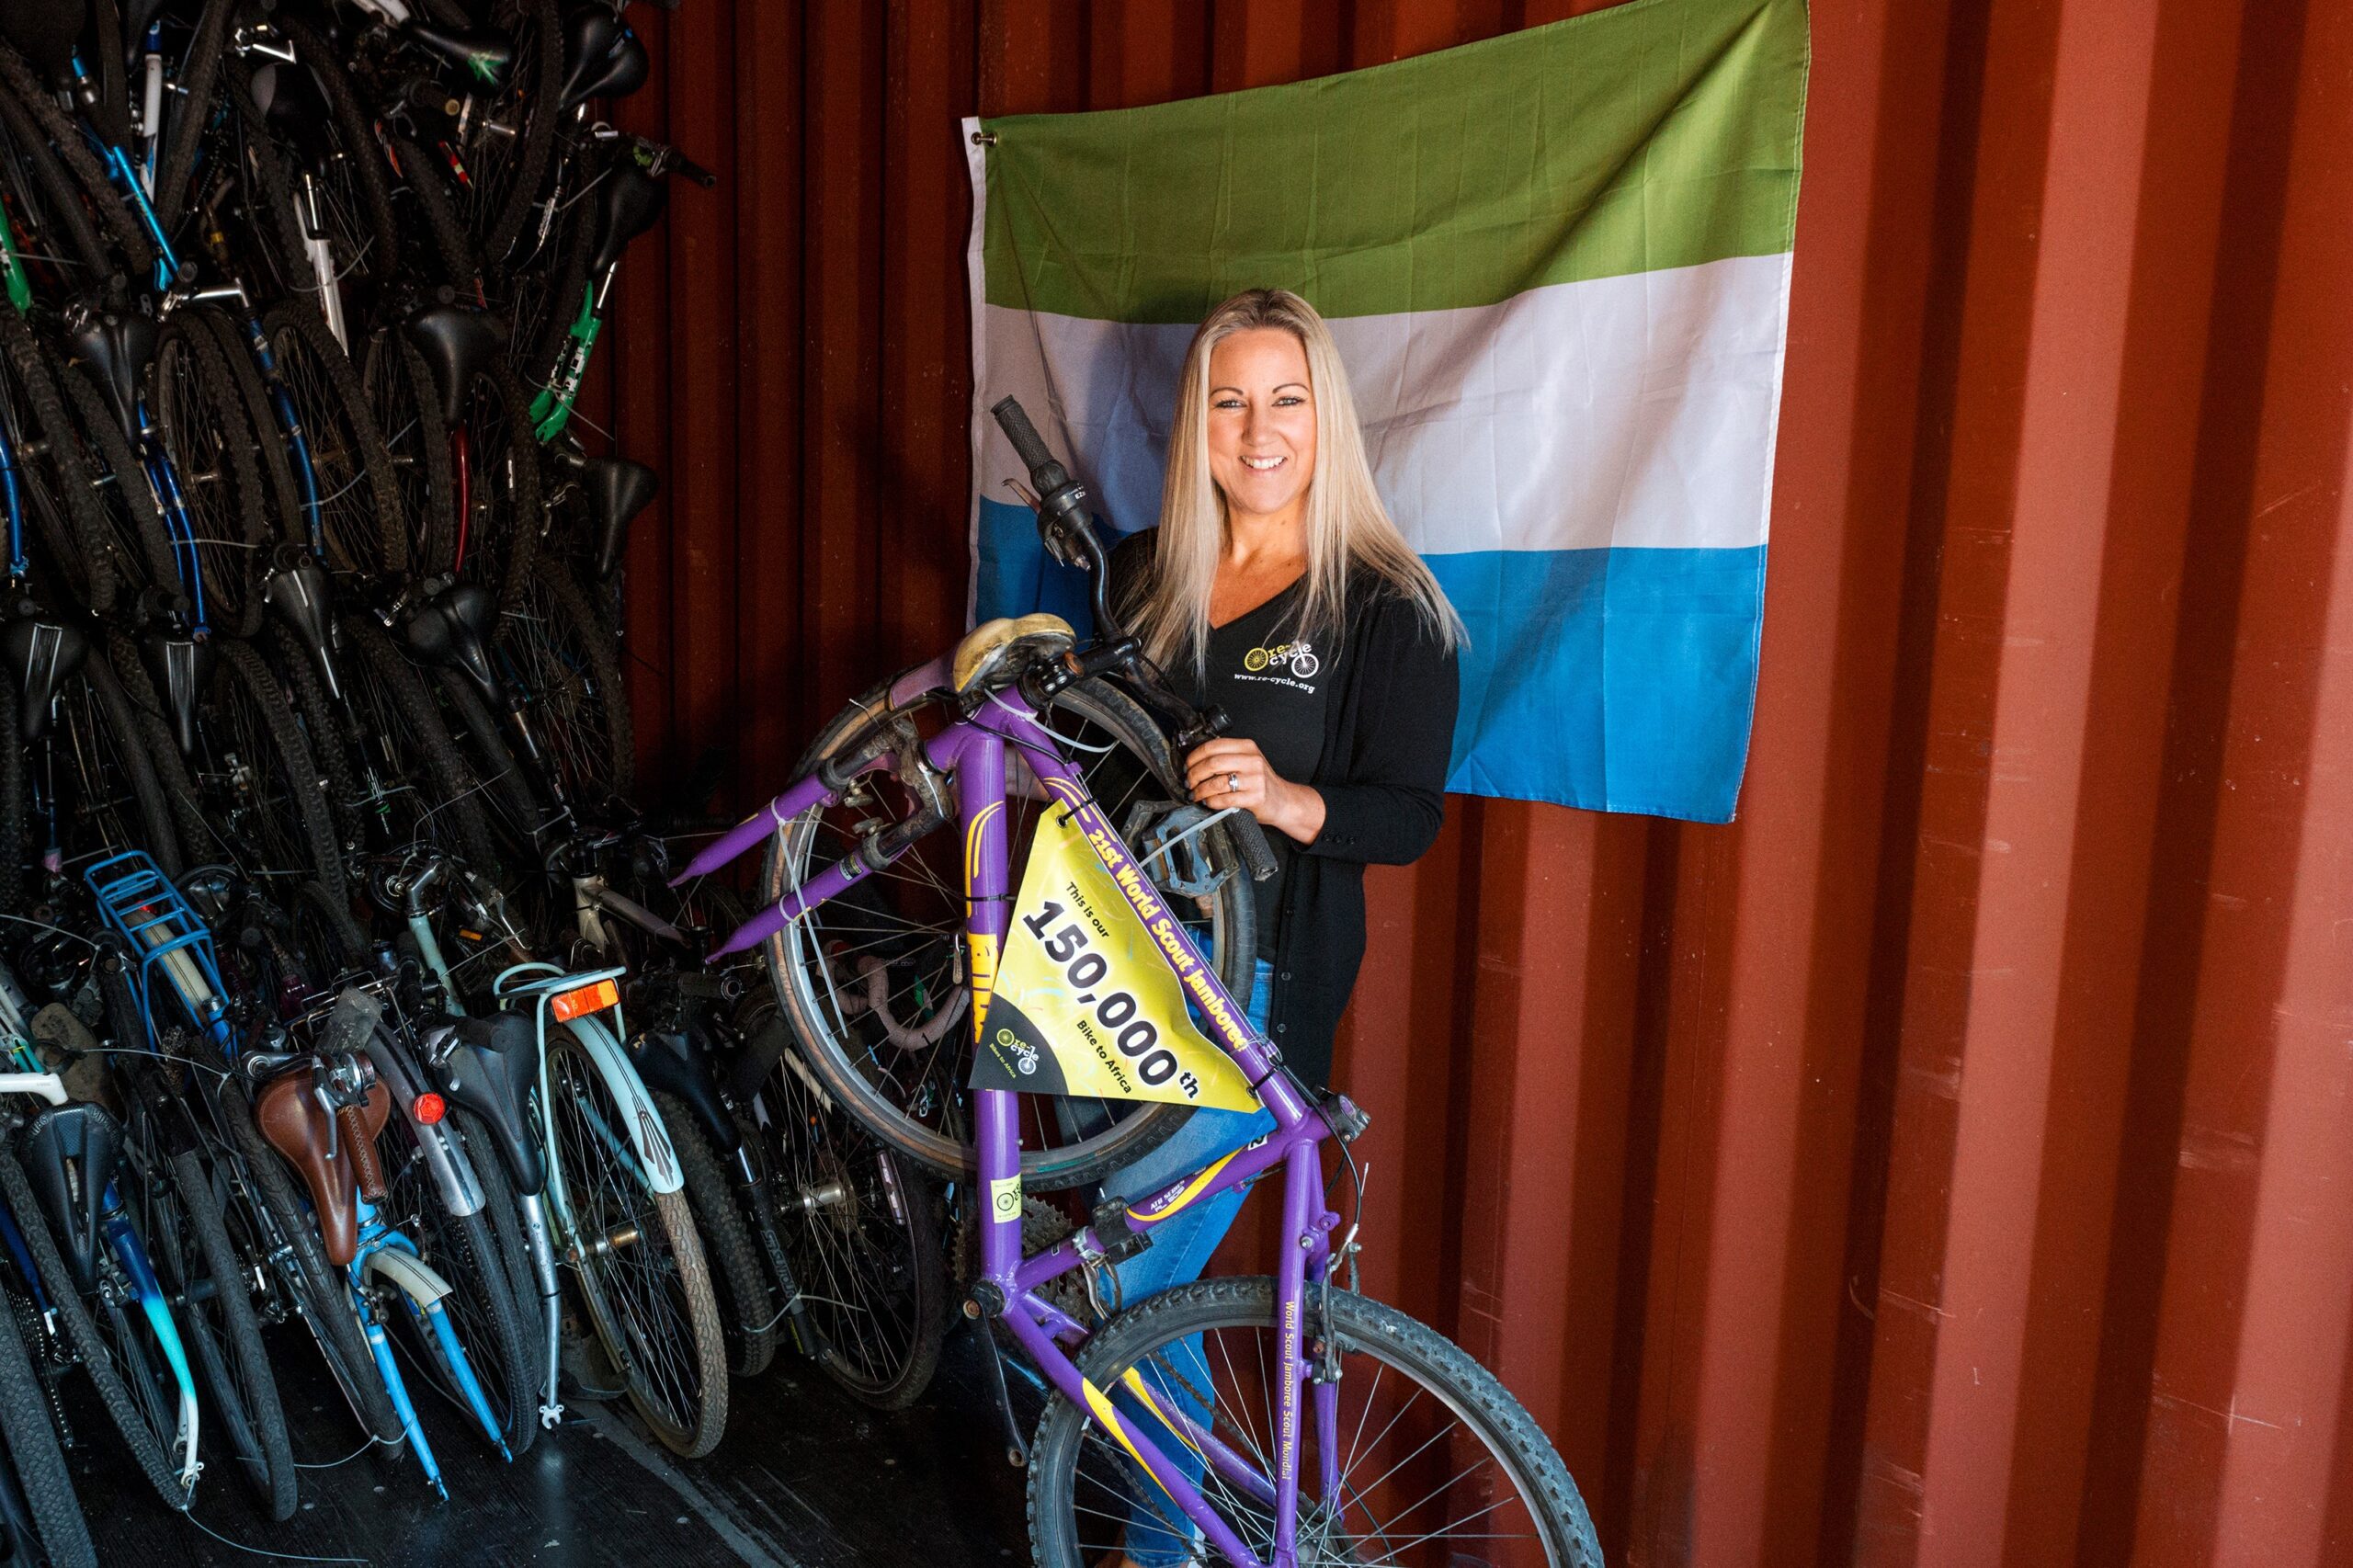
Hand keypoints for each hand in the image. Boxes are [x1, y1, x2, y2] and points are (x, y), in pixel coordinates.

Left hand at [1185, 737, 1324, 844]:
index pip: (1214, 746)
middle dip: (1195, 774)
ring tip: (1196, 794)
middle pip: (1212, 763)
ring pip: (1217, 782)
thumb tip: (1195, 760)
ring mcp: (1255, 779)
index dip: (1195, 756)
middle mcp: (1252, 761)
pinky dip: (1211, 802)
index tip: (1188, 765)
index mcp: (1248, 747)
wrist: (1284, 801)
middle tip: (1189, 782)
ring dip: (1200, 790)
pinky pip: (1225, 799)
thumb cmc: (1261, 782)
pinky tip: (1208, 802)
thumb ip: (1227, 756)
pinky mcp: (1255, 798)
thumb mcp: (1248, 760)